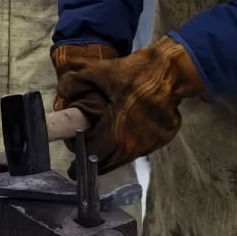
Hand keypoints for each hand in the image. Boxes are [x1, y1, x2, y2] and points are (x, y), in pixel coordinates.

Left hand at [54, 36, 205, 171]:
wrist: (173, 71)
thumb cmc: (137, 73)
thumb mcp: (102, 71)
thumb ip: (76, 81)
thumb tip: (62, 92)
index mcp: (114, 134)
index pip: (91, 158)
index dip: (79, 154)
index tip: (75, 148)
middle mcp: (131, 147)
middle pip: (107, 164)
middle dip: (95, 158)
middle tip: (87, 147)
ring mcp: (149, 145)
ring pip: (124, 158)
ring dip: (112, 152)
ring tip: (105, 137)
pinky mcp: (162, 140)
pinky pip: (140, 148)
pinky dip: (130, 143)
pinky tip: (127, 128)